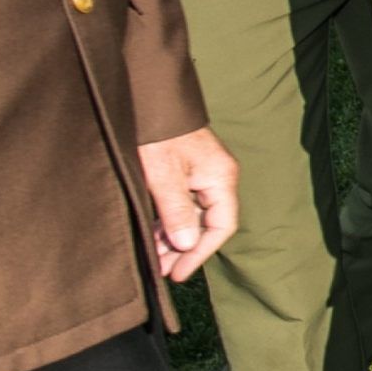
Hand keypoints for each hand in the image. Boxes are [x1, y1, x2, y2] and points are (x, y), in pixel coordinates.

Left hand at [138, 125, 239, 282]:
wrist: (150, 98)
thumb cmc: (159, 133)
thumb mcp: (163, 174)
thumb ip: (176, 210)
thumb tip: (186, 245)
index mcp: (220, 178)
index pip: (221, 226)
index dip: (200, 252)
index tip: (178, 273)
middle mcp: (216, 178)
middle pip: (206, 224)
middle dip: (184, 249)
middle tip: (161, 270)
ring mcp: (201, 174)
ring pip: (192, 216)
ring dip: (174, 238)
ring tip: (153, 257)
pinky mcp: (185, 172)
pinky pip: (182, 204)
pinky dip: (168, 221)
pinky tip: (154, 234)